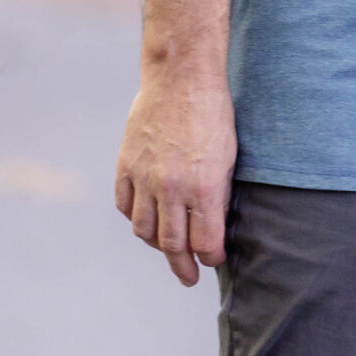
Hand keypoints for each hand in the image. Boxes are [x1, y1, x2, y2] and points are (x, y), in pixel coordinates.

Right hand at [115, 72, 236, 286]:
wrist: (181, 78)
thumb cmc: (214, 113)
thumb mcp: (230, 154)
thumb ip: (219, 193)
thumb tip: (214, 225)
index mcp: (203, 186)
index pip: (204, 241)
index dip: (210, 257)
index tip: (214, 261)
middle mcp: (171, 188)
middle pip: (171, 244)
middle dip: (182, 266)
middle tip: (189, 277)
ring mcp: (144, 178)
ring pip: (144, 230)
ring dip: (157, 244)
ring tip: (169, 250)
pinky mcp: (125, 168)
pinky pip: (126, 207)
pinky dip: (136, 219)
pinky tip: (147, 221)